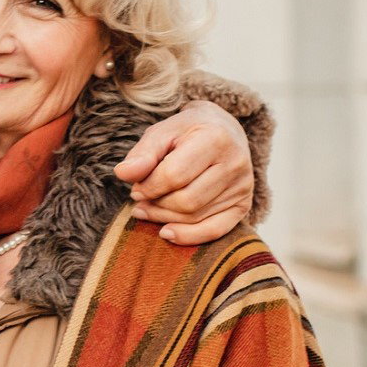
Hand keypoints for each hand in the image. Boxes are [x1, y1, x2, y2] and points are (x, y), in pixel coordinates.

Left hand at [112, 99, 253, 244]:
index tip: (135, 187)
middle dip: (156, 204)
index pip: (174, 175)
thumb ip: (143, 153)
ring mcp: (243, 186)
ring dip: (164, 218)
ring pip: (195, 217)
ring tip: (147, 208)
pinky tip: (166, 232)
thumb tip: (122, 174)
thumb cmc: (186, 132)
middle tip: (140, 199)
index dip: (148, 187)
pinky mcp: (244, 204)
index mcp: (216, 138)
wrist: (222, 130)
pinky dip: (188, 237)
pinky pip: (215, 230)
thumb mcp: (162, 132)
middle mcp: (235, 163)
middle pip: (186, 201)